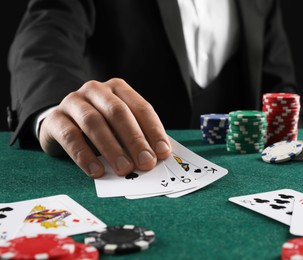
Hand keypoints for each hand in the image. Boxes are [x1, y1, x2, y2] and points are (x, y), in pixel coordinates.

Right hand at [39, 78, 170, 177]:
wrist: (60, 122)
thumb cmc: (101, 127)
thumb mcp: (120, 128)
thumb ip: (137, 138)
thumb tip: (157, 157)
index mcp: (118, 88)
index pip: (141, 108)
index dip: (154, 131)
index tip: (163, 152)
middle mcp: (96, 90)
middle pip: (118, 113)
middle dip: (135, 139)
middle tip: (146, 162)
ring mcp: (73, 102)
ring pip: (94, 122)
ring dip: (111, 148)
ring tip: (124, 169)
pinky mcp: (55, 119)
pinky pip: (70, 136)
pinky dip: (85, 156)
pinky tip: (96, 171)